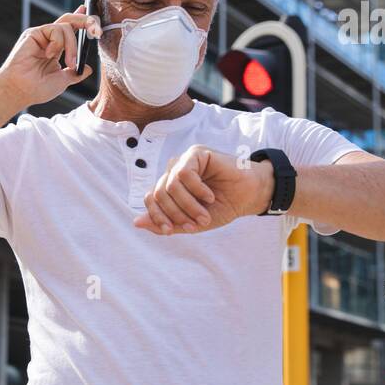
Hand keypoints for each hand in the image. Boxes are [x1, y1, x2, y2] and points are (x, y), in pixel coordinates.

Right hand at [0, 7, 97, 106]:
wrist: (20, 90)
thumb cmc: (36, 88)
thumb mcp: (62, 81)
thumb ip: (75, 73)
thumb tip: (88, 69)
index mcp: (55, 49)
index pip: (70, 30)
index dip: (81, 20)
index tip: (91, 16)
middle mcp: (48, 40)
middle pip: (70, 21)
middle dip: (86, 21)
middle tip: (96, 31)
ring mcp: (41, 36)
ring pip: (66, 27)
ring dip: (72, 46)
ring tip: (69, 63)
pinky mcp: (34, 33)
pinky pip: (55, 30)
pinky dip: (58, 43)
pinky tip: (49, 55)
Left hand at [133, 145, 274, 234]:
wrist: (249, 196)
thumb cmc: (222, 207)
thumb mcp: (192, 222)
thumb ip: (166, 223)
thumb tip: (136, 222)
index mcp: (170, 187)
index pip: (150, 198)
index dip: (156, 216)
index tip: (170, 231)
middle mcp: (173, 172)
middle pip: (158, 194)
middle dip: (176, 214)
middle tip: (196, 224)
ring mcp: (183, 161)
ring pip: (170, 186)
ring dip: (188, 205)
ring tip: (205, 214)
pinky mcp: (196, 153)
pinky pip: (184, 174)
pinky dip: (196, 190)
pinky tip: (209, 196)